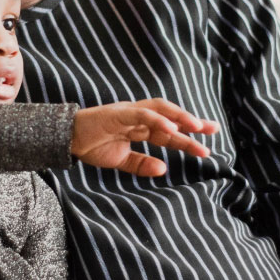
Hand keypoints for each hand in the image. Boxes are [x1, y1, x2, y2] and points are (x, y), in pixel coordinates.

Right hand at [72, 99, 218, 176]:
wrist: (66, 140)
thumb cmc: (92, 146)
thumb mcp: (121, 160)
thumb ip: (141, 164)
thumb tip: (163, 169)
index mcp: (140, 127)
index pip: (170, 129)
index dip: (189, 134)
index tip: (209, 140)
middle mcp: (138, 117)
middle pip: (170, 116)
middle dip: (192, 122)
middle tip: (213, 129)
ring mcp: (129, 113)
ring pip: (160, 110)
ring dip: (179, 117)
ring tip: (197, 127)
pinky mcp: (117, 114)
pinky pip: (141, 115)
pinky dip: (156, 120)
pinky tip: (170, 128)